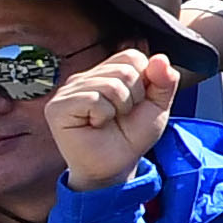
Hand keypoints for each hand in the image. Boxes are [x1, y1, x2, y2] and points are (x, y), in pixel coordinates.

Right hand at [42, 52, 180, 188]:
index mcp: (106, 72)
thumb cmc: (130, 137)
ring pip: (111, 84)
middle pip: (124, 69)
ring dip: (119, 108)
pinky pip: (93, 99)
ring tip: (108, 121)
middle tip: (121, 116)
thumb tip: (161, 58)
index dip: (145, 81)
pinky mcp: (58, 107)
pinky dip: (103, 115)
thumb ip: (164, 82)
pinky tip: (95, 125)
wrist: (115, 166)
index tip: (137, 103)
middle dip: (134, 97)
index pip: (132, 56)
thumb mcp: (157, 108)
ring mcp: (69, 90)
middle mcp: (85, 77)